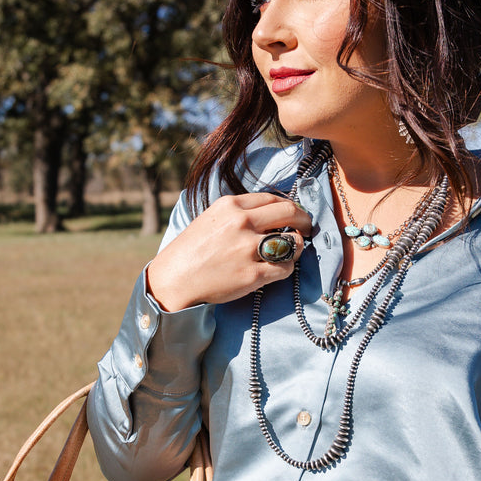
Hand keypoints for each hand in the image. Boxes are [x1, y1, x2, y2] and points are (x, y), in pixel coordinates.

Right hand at [147, 193, 314, 309]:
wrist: (173, 281)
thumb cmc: (191, 251)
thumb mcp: (211, 219)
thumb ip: (239, 213)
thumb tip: (271, 214)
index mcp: (230, 206)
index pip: (272, 198)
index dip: (289, 206)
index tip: (293, 215)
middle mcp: (241, 223)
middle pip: (290, 213)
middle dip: (304, 220)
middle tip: (307, 229)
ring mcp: (247, 249)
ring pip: (292, 242)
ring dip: (297, 246)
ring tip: (291, 251)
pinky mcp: (252, 275)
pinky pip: (285, 268)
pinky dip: (286, 268)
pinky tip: (278, 269)